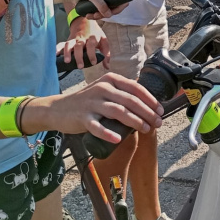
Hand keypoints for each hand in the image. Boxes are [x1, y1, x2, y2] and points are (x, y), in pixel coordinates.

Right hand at [43, 73, 163, 141]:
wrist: (58, 109)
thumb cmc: (88, 101)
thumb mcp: (105, 91)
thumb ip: (122, 94)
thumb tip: (147, 106)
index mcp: (110, 80)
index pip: (136, 88)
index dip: (150, 99)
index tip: (161, 110)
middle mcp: (102, 88)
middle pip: (130, 100)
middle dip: (147, 112)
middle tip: (158, 123)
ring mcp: (92, 103)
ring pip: (118, 111)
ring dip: (135, 121)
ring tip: (146, 129)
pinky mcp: (82, 118)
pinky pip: (97, 127)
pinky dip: (108, 133)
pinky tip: (118, 139)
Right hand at [58, 18, 109, 69]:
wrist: (84, 21)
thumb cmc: (95, 34)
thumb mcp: (103, 41)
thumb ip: (106, 53)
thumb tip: (107, 66)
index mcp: (92, 38)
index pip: (92, 46)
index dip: (92, 54)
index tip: (93, 63)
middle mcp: (82, 38)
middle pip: (79, 46)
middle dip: (79, 56)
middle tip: (80, 66)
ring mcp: (74, 39)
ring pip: (69, 44)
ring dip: (67, 53)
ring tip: (67, 61)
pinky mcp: (68, 40)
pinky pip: (61, 43)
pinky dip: (58, 48)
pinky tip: (55, 55)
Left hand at [70, 0, 124, 18]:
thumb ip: (100, 4)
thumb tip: (109, 15)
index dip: (121, 5)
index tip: (114, 11)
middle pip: (115, 7)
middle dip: (107, 13)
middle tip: (98, 15)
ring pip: (107, 12)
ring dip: (99, 16)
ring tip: (90, 16)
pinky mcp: (98, 5)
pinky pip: (101, 13)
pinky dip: (95, 16)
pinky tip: (88, 15)